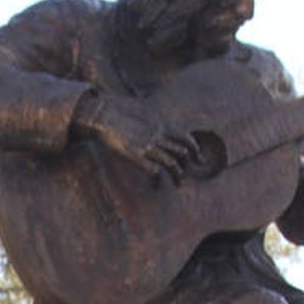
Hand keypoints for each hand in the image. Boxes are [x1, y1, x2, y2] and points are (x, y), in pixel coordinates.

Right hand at [78, 89, 199, 183]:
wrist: (106, 119)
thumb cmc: (120, 119)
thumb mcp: (143, 119)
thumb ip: (153, 127)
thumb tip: (157, 133)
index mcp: (160, 126)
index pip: (185, 137)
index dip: (194, 148)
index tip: (198, 157)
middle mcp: (158, 136)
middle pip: (181, 153)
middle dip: (187, 166)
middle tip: (185, 175)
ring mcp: (148, 147)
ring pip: (172, 164)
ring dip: (178, 176)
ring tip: (178, 184)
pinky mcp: (137, 156)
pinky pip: (154, 172)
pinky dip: (158, 180)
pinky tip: (156, 185)